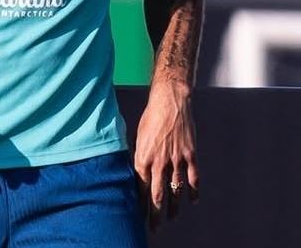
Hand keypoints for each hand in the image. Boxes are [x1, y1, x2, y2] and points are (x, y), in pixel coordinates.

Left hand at [133, 80, 198, 231]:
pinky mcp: (190, 155)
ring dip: (174, 207)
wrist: (170, 102)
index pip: (141, 187)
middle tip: (155, 228)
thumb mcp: (138, 136)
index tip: (139, 216)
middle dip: (155, 213)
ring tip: (172, 219)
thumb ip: (139, 156)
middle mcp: (159, 161)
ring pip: (175, 190)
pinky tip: (192, 202)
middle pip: (158, 194)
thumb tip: (137, 171)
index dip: (141, 203)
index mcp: (143, 157)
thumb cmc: (151, 117)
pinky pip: (193, 179)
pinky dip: (193, 192)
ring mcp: (176, 159)